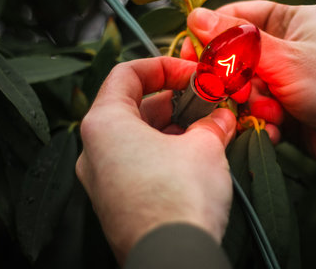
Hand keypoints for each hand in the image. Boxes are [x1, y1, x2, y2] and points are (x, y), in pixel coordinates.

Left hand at [76, 57, 235, 263]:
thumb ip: (213, 123)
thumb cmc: (179, 198)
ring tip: (208, 130)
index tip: (193, 73)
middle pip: (134, 107)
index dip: (163, 66)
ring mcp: (103, 180)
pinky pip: (139, 164)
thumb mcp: (205, 147)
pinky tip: (196, 157)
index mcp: (104, 125)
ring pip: (138, 137)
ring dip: (174, 128)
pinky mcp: (117, 202)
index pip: (127, 74)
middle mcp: (94, 151)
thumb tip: (221, 118)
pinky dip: (166, 153)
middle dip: (175, 101)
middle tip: (208, 103)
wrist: (173, 259)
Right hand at [186, 1, 315, 197]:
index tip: (194, 58)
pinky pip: (255, 112)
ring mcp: (284, 79)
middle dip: (234, 79)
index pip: (233, 16)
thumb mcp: (285, 59)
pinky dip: (262, 122)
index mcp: (289, 17)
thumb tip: (194, 16)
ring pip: (241, 88)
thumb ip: (236, 41)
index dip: (210, 36)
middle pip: (232, 56)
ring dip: (252, 104)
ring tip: (275, 112)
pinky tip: (280, 129)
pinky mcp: (285, 109)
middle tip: (243, 92)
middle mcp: (285, 45)